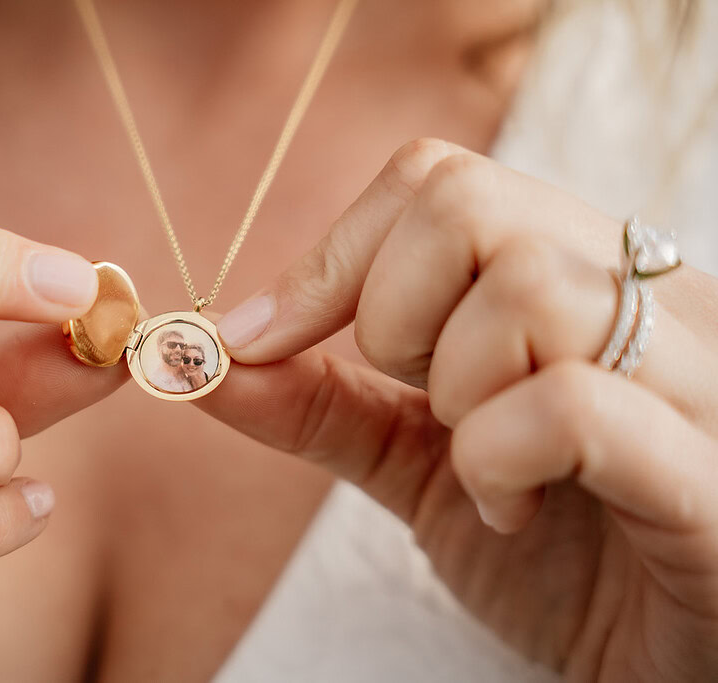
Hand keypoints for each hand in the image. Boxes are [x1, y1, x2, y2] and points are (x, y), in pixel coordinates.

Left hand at [202, 139, 717, 679]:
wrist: (658, 661)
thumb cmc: (552, 553)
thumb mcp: (416, 464)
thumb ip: (319, 403)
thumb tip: (199, 355)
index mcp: (579, 276)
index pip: (435, 180)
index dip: (330, 257)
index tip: (263, 340)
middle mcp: (649, 298)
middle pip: (466, 207)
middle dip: (391, 318)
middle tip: (424, 405)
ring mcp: (694, 376)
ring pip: (523, 290)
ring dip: (451, 390)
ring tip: (481, 465)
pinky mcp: (709, 477)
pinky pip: (570, 406)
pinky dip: (496, 458)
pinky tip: (511, 510)